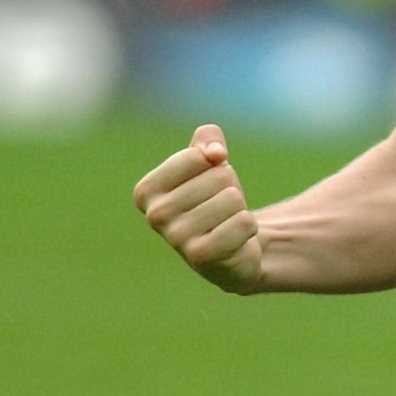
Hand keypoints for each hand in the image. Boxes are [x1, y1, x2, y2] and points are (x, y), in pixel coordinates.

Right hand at [133, 124, 262, 293]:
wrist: (231, 246)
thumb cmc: (214, 199)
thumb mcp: (209, 161)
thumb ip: (208, 139)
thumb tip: (215, 153)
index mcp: (147, 191)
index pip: (196, 156)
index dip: (214, 165)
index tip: (208, 184)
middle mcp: (155, 215)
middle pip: (219, 177)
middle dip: (229, 188)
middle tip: (220, 208)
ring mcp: (176, 238)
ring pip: (233, 199)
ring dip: (239, 209)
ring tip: (226, 222)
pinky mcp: (202, 257)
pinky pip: (243, 223)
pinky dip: (248, 227)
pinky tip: (235, 240)